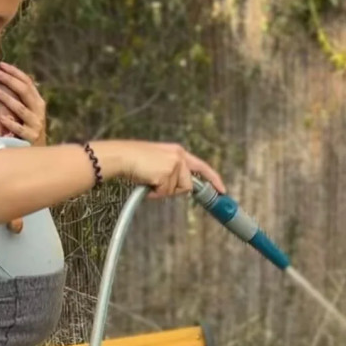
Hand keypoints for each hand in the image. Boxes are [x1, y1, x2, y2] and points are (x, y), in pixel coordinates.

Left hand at [0, 62, 46, 144]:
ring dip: (7, 99)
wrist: (37, 153)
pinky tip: (1, 117)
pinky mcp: (31, 138)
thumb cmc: (27, 129)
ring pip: (21, 109)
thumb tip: (2, 78)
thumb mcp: (27, 111)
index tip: (1, 65)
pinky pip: (19, 129)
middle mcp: (39, 111)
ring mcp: (36, 125)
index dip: (15, 72)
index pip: (27, 82)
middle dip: (10, 80)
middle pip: (25, 91)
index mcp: (38, 101)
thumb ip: (19, 97)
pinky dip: (10, 123)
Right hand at [110, 141, 224, 198]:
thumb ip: (172, 173)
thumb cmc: (135, 161)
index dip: (214, 179)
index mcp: (178, 152)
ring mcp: (174, 165)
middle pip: (187, 185)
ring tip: (149, 180)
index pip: (202, 167)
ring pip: (175, 191)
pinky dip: (155, 193)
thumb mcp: (159, 163)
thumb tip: (179, 189)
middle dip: (173, 190)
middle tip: (156, 184)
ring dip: (162, 191)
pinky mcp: (167, 173)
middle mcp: (179, 157)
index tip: (222, 190)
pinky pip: (165, 193)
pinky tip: (146, 182)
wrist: (122, 156)